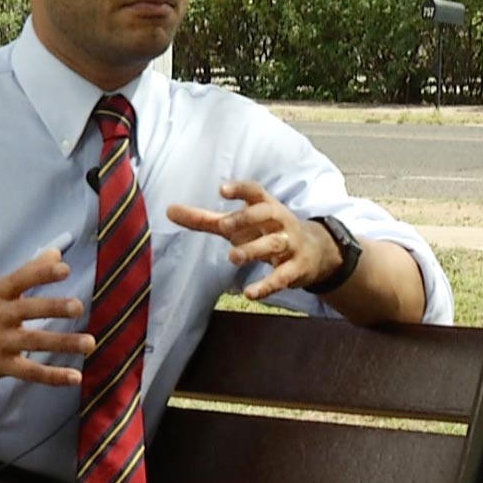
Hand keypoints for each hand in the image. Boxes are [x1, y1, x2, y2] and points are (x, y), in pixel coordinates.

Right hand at [0, 248, 94, 386]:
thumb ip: (29, 272)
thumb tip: (57, 252)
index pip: (20, 279)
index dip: (41, 274)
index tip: (64, 268)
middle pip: (29, 310)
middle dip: (53, 308)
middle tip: (78, 307)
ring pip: (35, 342)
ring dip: (63, 343)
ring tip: (89, 343)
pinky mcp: (0, 366)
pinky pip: (30, 372)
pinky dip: (53, 376)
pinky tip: (75, 377)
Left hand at [167, 181, 342, 299]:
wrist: (314, 252)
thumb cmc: (266, 232)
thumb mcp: (238, 225)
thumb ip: (205, 220)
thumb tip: (169, 210)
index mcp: (265, 206)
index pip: (255, 192)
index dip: (241, 189)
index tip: (223, 190)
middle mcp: (280, 221)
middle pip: (267, 213)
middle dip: (247, 218)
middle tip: (224, 225)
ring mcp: (290, 244)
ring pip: (274, 244)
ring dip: (254, 249)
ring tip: (232, 257)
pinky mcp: (296, 269)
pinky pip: (282, 276)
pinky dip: (267, 285)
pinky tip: (250, 293)